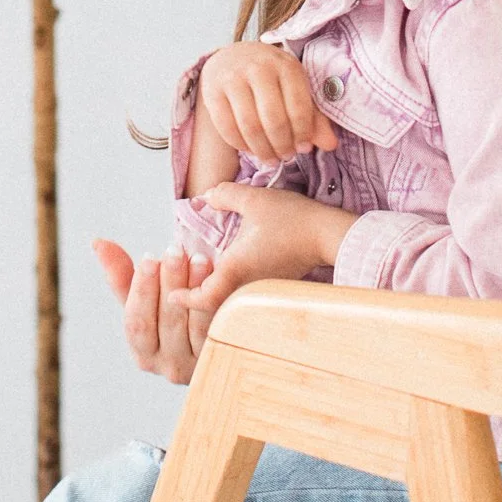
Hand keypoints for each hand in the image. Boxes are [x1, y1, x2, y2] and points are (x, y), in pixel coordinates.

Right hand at [94, 238, 212, 383]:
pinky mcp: (223, 354)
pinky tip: (217, 275)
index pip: (136, 322)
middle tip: (175, 250)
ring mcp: (198, 364)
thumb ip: (121, 275)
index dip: (141, 289)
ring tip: (198, 257)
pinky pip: (218, 325)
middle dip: (170, 282)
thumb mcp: (145, 300)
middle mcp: (168, 366)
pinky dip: (216, 300)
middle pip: (166, 321)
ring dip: (195, 288)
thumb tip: (97, 242)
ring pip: (193, 323)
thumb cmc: (171, 315)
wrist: (219, 338)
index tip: (149, 257)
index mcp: (143, 354)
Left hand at [172, 183, 358, 314]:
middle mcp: (246, 285)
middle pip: (213, 306)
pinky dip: (233, 292)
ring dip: (216, 295)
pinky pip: (245, 297)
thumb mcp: (254, 200)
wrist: (328, 235)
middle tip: (183, 288)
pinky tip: (234, 276)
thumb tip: (207, 196)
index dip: (185, 298)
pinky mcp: (273, 287)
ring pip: (229, 303)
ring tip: (205, 281)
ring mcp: (261, 289)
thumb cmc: (292, 219)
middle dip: (197, 299)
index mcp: (235, 268)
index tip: (173, 295)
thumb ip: (225, 195)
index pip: (202, 298)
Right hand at [199, 42, 339, 160]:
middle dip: (282, 145)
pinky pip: (226, 127)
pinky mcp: (213, 90)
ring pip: (250, 126)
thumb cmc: (273, 78)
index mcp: (287, 66)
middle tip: (285, 156)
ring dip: (262, 149)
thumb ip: (314, 117)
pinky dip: (240, 144)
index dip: (303, 133)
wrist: (234, 56)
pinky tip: (250, 149)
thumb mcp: (297, 89)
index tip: (303, 148)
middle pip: (273, 120)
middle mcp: (259, 68)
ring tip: (270, 158)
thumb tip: (331, 145)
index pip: (299, 107)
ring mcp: (233, 78)